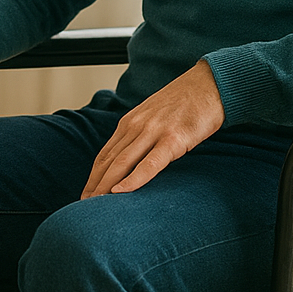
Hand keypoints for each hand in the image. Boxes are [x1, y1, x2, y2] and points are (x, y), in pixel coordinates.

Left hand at [82, 60, 224, 197]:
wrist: (210, 83)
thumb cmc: (186, 103)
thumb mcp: (155, 116)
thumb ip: (141, 134)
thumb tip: (132, 158)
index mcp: (130, 122)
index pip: (105, 154)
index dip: (93, 177)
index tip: (85, 195)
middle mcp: (136, 125)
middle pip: (108, 161)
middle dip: (94, 186)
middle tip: (82, 208)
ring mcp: (154, 131)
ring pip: (122, 163)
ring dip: (105, 186)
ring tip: (94, 207)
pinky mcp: (174, 139)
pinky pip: (150, 163)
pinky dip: (133, 179)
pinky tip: (121, 192)